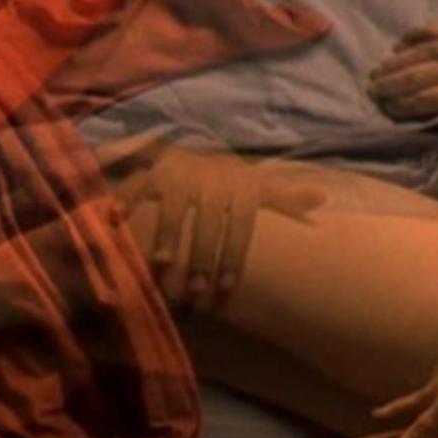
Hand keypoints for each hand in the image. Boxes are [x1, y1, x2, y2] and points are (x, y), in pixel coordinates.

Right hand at [102, 133, 324, 314]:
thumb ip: (284, 198)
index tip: (228, 286)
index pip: (240, 225)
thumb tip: (322, 198)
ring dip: (168, 236)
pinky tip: (114, 220)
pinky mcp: (153, 170)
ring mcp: (180, 174)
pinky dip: (125, 200)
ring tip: (163, 265)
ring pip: (174, 208)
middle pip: (208, 223)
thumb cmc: (230, 182)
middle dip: (202, 257)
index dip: (234, 255)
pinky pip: (138, 186)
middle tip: (196, 290)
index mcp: (238, 187)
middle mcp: (210, 179)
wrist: (196, 147)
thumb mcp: (257, 186)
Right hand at [366, 13, 437, 118]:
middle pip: (416, 78)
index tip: (386, 111)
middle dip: (389, 87)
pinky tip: (398, 46)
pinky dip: (411, 39)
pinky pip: (430, 31)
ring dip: (393, 65)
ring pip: (417, 54)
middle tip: (370, 93)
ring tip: (375, 73)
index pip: (428, 100)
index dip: (403, 107)